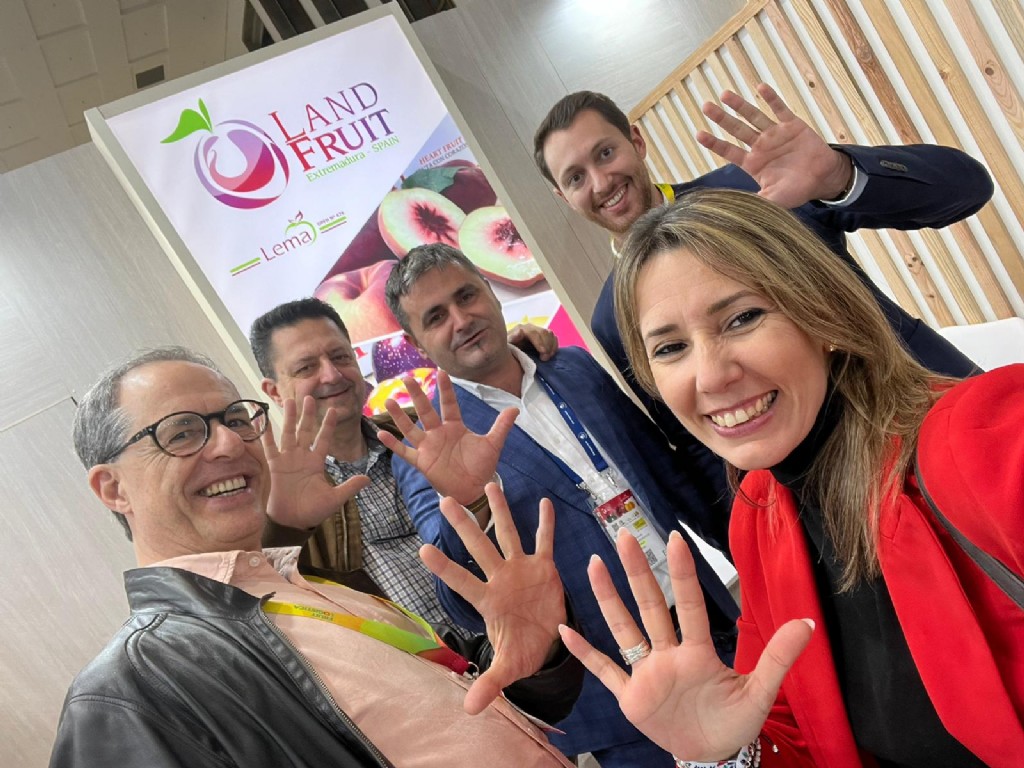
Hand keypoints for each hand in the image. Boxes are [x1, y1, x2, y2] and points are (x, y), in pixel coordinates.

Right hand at [263, 396, 369, 528]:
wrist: (293, 522)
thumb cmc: (313, 511)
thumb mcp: (335, 499)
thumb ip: (350, 487)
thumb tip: (369, 479)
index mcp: (316, 463)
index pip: (323, 439)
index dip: (328, 425)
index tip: (333, 409)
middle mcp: (302, 457)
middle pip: (305, 431)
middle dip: (308, 415)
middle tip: (309, 396)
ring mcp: (287, 461)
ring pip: (288, 434)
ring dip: (288, 418)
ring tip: (289, 401)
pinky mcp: (275, 467)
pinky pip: (270, 448)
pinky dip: (266, 435)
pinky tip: (263, 421)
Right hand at [378, 370, 516, 505]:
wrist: (474, 489)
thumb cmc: (482, 466)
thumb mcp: (493, 444)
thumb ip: (501, 426)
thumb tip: (516, 408)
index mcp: (455, 426)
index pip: (449, 403)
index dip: (445, 389)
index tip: (440, 372)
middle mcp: (438, 433)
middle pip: (425, 411)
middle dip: (417, 395)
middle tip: (407, 378)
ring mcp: (428, 447)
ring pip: (411, 428)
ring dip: (400, 416)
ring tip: (389, 401)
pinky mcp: (422, 462)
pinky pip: (405, 451)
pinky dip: (393, 444)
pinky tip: (381, 433)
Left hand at [420, 483, 564, 714]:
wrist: (548, 643)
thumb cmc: (522, 652)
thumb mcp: (507, 669)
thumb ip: (489, 683)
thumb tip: (469, 709)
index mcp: (489, 601)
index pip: (462, 581)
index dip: (445, 568)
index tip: (423, 549)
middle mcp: (501, 579)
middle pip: (479, 547)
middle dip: (463, 525)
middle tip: (443, 499)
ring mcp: (522, 569)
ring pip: (508, 534)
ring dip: (500, 510)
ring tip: (489, 483)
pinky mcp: (544, 568)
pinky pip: (544, 542)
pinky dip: (546, 524)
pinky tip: (545, 502)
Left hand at [508, 323, 558, 360]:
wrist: (509, 352)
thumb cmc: (507, 350)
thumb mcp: (508, 345)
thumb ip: (512, 338)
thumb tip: (520, 331)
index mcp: (521, 329)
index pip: (533, 332)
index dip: (539, 342)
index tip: (543, 352)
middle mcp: (530, 328)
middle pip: (544, 333)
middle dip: (547, 346)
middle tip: (545, 359)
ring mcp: (538, 331)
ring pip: (550, 334)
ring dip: (551, 346)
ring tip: (548, 357)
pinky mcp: (543, 336)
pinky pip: (553, 337)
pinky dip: (554, 346)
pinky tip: (551, 354)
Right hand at [559, 529, 812, 761]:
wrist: (712, 756)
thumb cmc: (735, 722)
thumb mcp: (761, 692)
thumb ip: (778, 656)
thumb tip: (808, 623)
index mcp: (698, 652)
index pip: (689, 606)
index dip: (683, 574)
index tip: (676, 539)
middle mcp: (668, 655)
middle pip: (650, 606)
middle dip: (638, 571)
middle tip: (625, 535)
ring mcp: (647, 673)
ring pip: (624, 629)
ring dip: (608, 599)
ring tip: (594, 565)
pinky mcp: (631, 697)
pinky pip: (604, 671)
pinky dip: (585, 653)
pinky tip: (566, 631)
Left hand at [697, 83, 851, 207]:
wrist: (823, 179)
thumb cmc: (797, 191)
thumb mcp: (774, 200)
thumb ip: (758, 203)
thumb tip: (737, 214)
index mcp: (753, 164)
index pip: (729, 151)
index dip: (714, 143)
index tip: (698, 134)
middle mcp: (761, 146)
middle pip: (737, 129)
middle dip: (722, 118)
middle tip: (706, 106)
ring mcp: (775, 134)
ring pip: (754, 116)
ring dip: (740, 105)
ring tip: (724, 94)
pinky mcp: (793, 125)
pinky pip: (780, 109)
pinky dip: (771, 99)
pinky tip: (760, 88)